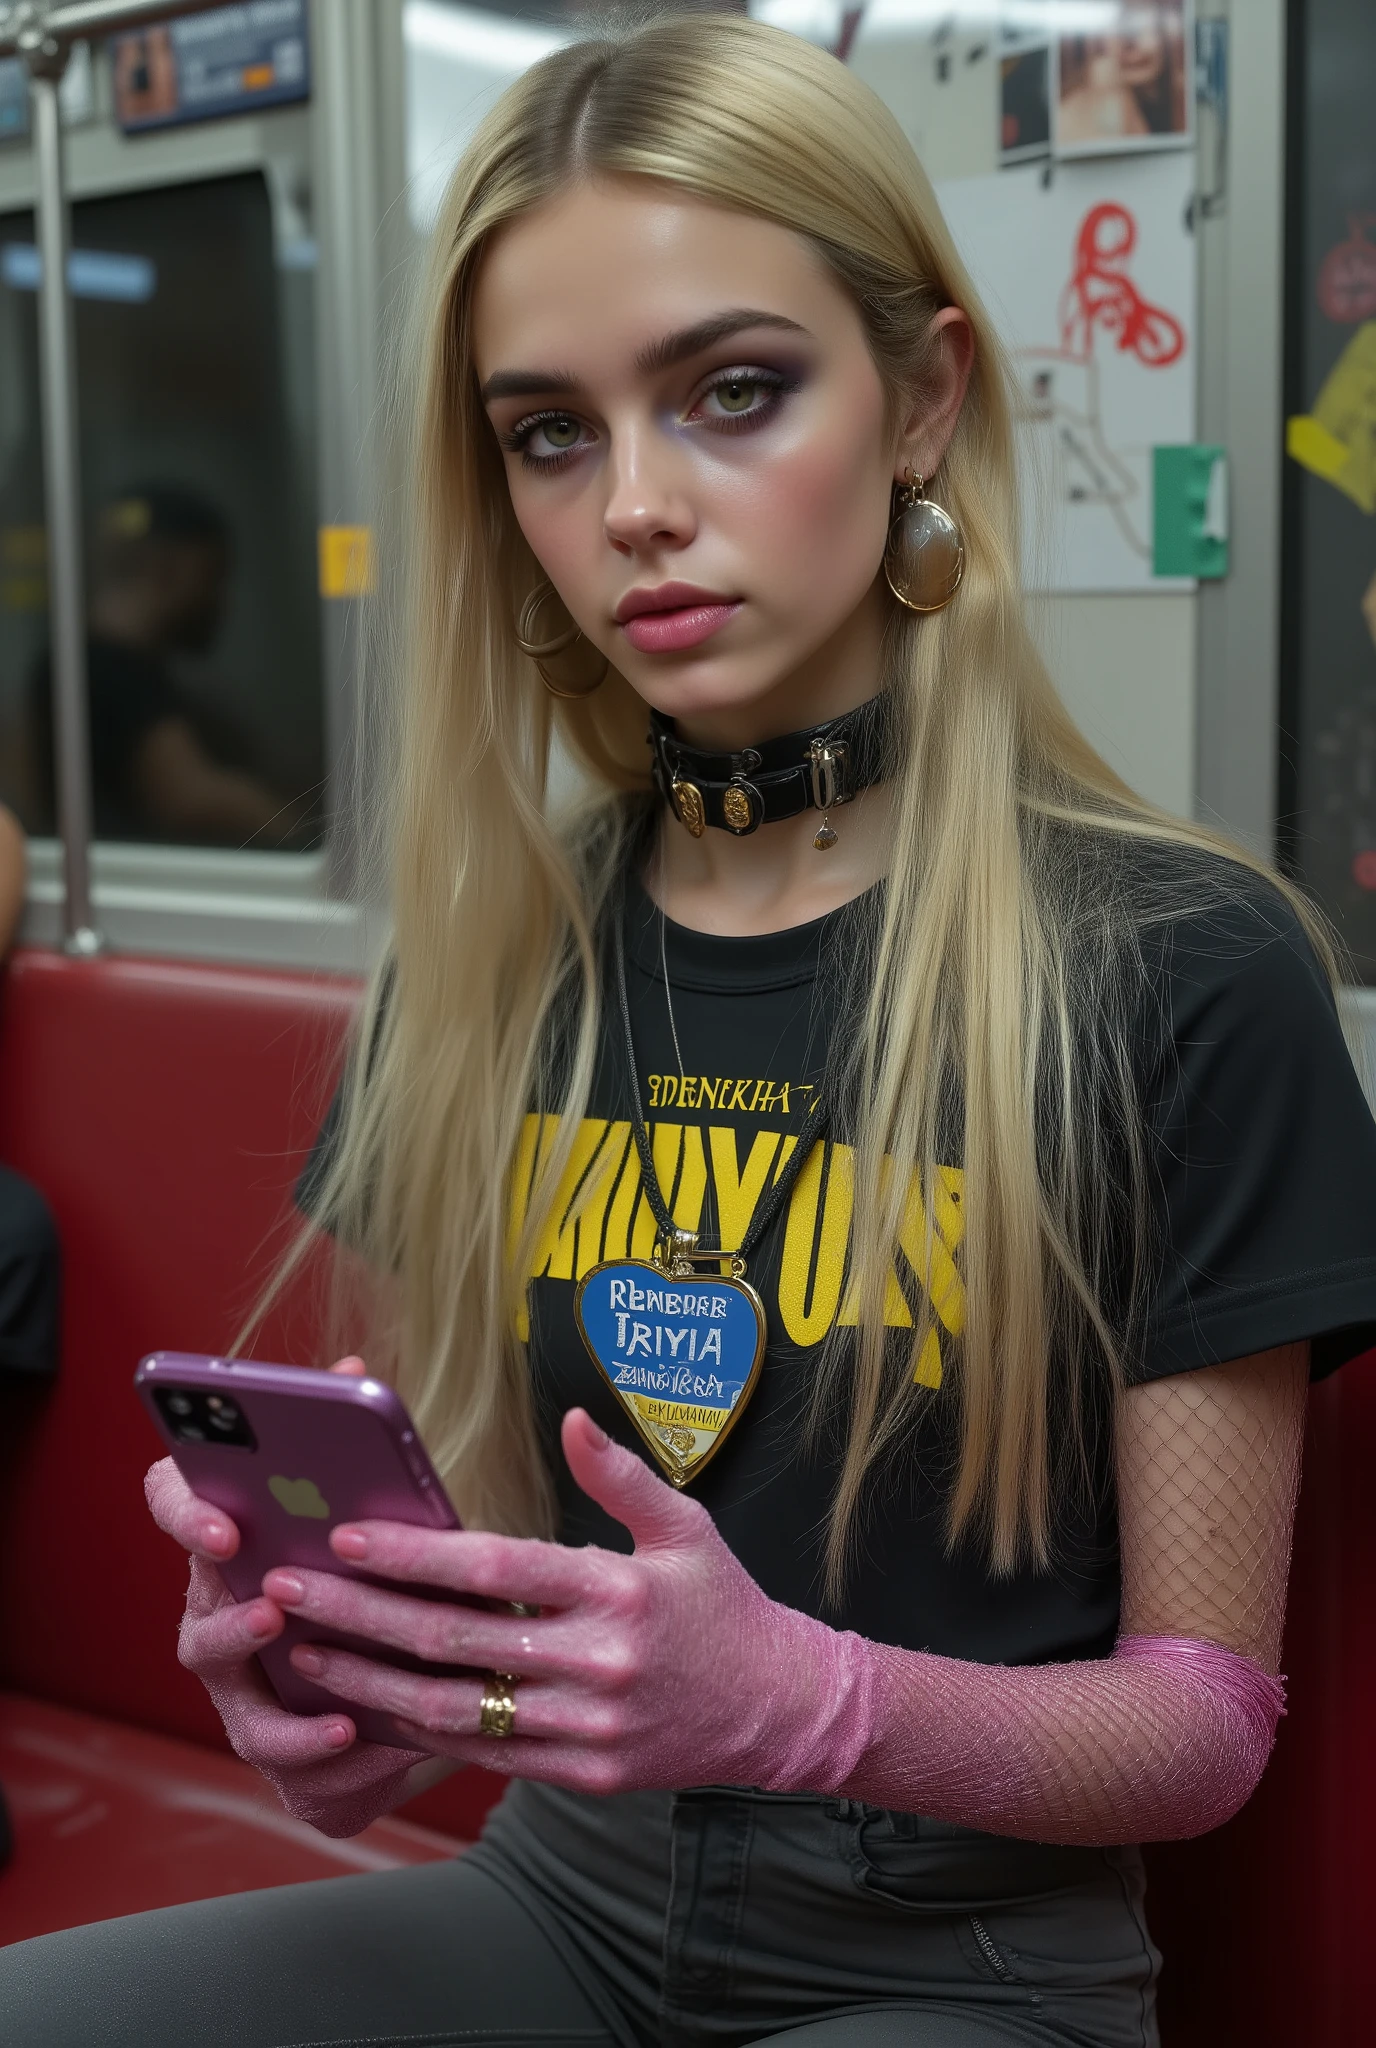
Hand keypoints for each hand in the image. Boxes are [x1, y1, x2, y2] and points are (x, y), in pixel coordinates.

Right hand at [143, 1356, 427, 1835]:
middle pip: (194, 1592)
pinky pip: (274, 1743)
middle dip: (218, 1584)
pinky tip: (349, 1729)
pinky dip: (309, 1739)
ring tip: (288, 1638)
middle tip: (252, 1575)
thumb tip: (347, 1368)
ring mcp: (235, 1677)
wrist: (397, 1698)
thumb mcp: (377, 1524)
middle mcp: (219, 1604)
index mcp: (238, 1541)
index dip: (185, 1506)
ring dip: (246, 1645)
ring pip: (215, 1661)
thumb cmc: (376, 1590)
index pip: (175, 1500)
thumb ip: (351, 1457)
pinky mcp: (266, 1737)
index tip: (223, 1520)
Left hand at [261, 1408, 870, 1796]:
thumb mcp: (686, 1527)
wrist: (779, 1709)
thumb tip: (572, 1418)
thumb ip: (622, 1474)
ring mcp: (588, 1726)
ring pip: (457, 1709)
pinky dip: (420, 1733)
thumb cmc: (725, 1606)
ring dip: (370, 1683)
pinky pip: (485, 1755)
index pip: (496, 1569)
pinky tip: (368, 1708)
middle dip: (360, 1616)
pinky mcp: (583, 1774)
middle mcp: (599, 1662)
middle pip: (455, 1642)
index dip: (414, 1555)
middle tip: (288, 1591)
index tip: (346, 1537)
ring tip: (304, 1653)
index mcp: (618, 1591)